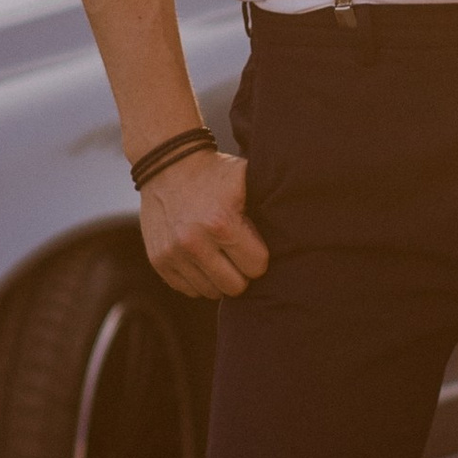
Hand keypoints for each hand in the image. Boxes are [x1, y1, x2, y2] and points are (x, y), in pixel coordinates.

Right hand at [140, 147, 267, 300]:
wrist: (166, 164)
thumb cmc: (214, 173)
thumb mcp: (245, 177)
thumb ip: (269, 202)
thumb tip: (299, 225)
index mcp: (221, 223)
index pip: (257, 267)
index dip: (259, 256)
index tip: (253, 243)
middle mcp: (194, 242)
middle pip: (235, 287)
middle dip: (241, 272)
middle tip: (238, 254)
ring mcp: (172, 253)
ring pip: (211, 292)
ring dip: (219, 277)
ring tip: (219, 254)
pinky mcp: (158, 261)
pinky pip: (188, 289)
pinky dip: (198, 278)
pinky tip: (201, 257)